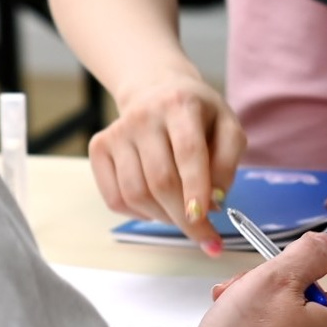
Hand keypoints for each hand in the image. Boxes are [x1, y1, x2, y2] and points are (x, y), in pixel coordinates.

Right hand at [89, 72, 244, 251]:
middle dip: (184, 217)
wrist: (156, 90)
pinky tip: (156, 206)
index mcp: (180, 104)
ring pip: (136, 194)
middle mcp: (144, 115)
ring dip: (163, 217)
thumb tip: (214, 201)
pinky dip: (139, 214)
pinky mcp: (99, 147)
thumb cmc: (198, 116)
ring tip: (181, 214)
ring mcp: (117, 132)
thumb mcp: (227, 126)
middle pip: (161, 180)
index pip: (188, 152)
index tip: (204, 220)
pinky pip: (115, 198)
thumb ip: (228, 162)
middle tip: (205, 236)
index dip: (196, 189)